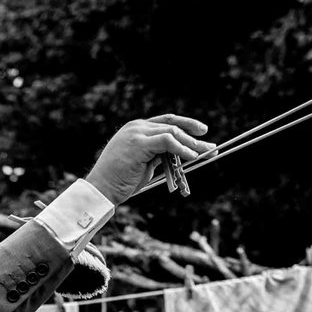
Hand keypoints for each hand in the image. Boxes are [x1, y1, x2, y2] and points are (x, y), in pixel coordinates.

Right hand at [86, 115, 216, 204]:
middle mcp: (137, 127)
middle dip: (194, 135)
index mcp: (136, 129)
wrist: (101, 189)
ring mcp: (137, 134)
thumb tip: (177, 155)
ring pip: (172, 132)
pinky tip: (191, 156)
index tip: (202, 131)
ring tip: (204, 153)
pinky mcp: (138, 144)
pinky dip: (181, 149)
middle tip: (210, 145)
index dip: (186, 125)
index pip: (166, 121)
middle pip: (172, 125)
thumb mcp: (143, 164)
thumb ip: (158, 155)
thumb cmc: (119, 181)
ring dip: (190, 144)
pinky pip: (167, 142)